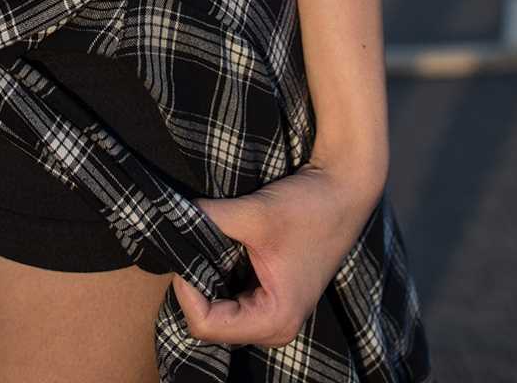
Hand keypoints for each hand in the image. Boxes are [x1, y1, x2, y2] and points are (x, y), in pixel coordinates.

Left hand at [172, 155, 386, 349]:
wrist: (344, 188)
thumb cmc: (309, 207)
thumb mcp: (255, 214)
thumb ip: (210, 219)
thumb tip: (172, 216)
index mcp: (274, 320)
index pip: (206, 325)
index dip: (187, 291)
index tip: (187, 250)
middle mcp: (275, 328)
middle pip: (210, 322)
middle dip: (195, 285)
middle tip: (193, 245)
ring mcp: (274, 313)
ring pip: (218, 311)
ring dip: (206, 279)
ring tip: (207, 244)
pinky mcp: (272, 295)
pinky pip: (231, 298)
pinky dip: (218, 274)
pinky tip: (221, 247)